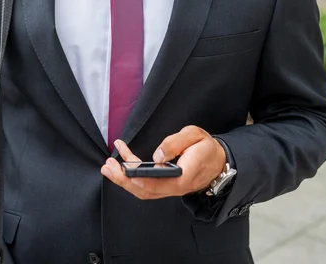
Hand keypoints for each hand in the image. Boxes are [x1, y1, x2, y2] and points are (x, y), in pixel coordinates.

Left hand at [101, 125, 225, 199]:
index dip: (144, 180)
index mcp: (185, 175)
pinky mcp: (165, 185)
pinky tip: (122, 163)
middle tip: (108, 168)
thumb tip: (157, 155)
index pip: (162, 183)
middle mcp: (175, 186)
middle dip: (124, 180)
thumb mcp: (195, 136)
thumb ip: (176, 142)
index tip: (128, 173)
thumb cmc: (206, 147)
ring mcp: (169, 188)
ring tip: (109, 167)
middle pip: (147, 190)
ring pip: (143, 190)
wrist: (217, 160)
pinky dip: (131, 175)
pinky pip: (146, 185)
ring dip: (123, 180)